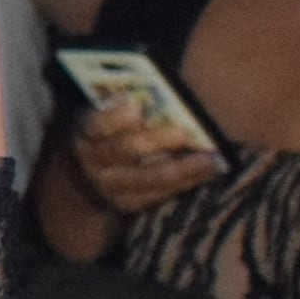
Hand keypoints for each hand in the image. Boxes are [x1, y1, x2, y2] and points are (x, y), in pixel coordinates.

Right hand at [65, 100, 217, 217]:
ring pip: (148, 178)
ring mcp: (111, 187)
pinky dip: (186, 182)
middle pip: (126, 150)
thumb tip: (159, 95)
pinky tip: (208, 172)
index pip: (98, 124)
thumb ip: (127, 105)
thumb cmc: (112, 132)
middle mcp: (96, 162)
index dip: (115, 116)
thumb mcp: (108, 115)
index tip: (136, 104)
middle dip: (156, 140)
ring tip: (211, 159)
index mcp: (88, 133)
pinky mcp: (129, 204)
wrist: (93, 172)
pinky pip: (160, 195)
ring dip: (183, 168)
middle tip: (185, 132)